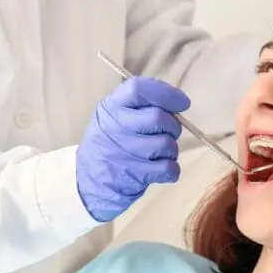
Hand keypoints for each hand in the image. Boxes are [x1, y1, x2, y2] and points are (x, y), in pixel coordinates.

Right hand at [76, 77, 189, 221]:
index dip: (166, 94)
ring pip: (167, 144)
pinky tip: (161, 169)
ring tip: (159, 153)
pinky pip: (169, 168)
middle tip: (168, 133)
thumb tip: (177, 102)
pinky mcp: (137, 175)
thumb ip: (139, 105)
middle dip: (173, 126)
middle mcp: (116, 127)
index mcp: (111, 107)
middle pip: (159, 118)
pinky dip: (172, 170)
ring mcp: (125, 153)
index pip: (139, 89)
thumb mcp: (112, 116)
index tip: (182, 102)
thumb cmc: (110, 143)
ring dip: (171, 149)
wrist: (90, 182)